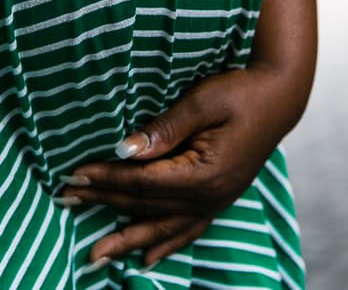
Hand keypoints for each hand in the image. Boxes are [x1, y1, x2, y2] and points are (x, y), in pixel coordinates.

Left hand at [57, 63, 307, 267]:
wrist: (283, 95)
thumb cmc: (242, 90)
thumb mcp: (203, 100)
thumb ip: (165, 128)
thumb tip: (124, 148)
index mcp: (204, 173)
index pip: (142, 182)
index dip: (105, 179)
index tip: (72, 175)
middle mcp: (210, 197)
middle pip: (146, 206)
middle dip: (103, 203)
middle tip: (64, 201)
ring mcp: (217, 202)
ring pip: (164, 228)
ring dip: (127, 239)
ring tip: (95, 255)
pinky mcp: (221, 198)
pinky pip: (189, 231)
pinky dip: (166, 245)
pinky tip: (147, 259)